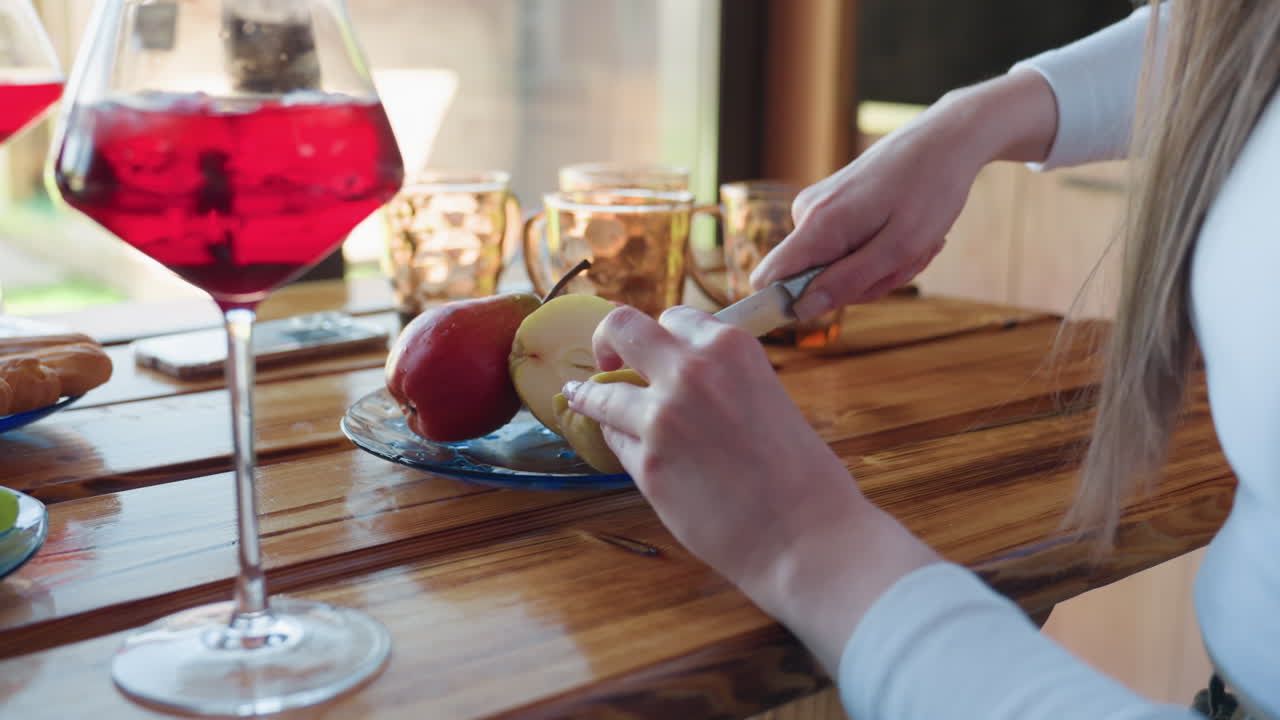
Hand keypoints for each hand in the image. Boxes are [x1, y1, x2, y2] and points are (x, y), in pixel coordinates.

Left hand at [561, 305, 938, 669]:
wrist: (805, 534)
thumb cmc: (800, 473)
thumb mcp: (766, 394)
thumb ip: (722, 378)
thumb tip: (681, 376)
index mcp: (730, 346)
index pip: (674, 317)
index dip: (660, 335)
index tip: (652, 349)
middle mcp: (690, 371)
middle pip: (621, 328)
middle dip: (607, 341)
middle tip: (607, 359)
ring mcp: (662, 417)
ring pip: (601, 391)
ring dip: (592, 394)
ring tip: (582, 396)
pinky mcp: (647, 465)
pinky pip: (614, 438)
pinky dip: (616, 438)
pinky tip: (620, 442)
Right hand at [751, 70, 1057, 319]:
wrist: (944, 139)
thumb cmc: (930, 189)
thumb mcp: (900, 248)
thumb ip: (848, 282)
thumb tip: (802, 310)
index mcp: (818, 225)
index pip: (768, 280)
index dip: (787, 304)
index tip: (835, 301)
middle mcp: (806, 214)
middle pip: (813, 282)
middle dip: (863, 283)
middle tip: (905, 258)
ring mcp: (816, 210)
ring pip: (835, 268)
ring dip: (879, 267)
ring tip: (911, 240)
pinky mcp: (829, 208)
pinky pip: (844, 250)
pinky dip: (878, 250)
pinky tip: (903, 230)